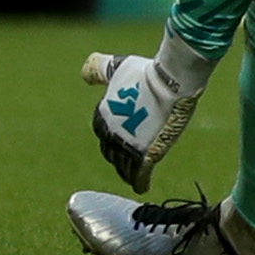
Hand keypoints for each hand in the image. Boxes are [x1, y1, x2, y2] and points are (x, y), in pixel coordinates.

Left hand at [83, 46, 202, 192]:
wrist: (170, 81)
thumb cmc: (146, 72)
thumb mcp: (118, 68)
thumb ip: (99, 70)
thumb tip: (84, 74)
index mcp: (102, 116)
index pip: (102, 132)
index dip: (111, 135)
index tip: (119, 137)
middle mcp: (111, 134)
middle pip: (111, 151)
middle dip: (118, 154)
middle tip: (128, 156)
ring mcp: (127, 147)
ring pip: (123, 166)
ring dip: (127, 172)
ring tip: (133, 176)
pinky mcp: (146, 155)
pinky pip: (140, 175)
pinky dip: (140, 181)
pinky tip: (142, 186)